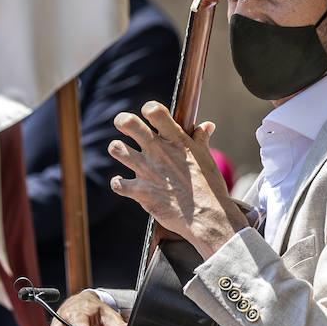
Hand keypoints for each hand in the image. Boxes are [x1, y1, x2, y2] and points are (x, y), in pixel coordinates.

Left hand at [108, 102, 252, 258]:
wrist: (207, 217)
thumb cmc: (209, 187)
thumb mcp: (206, 158)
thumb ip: (201, 139)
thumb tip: (206, 125)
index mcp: (176, 140)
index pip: (155, 111)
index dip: (149, 108)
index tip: (148, 114)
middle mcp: (158, 151)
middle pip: (128, 123)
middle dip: (122, 121)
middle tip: (124, 125)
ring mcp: (147, 170)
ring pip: (117, 149)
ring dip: (118, 149)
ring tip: (122, 151)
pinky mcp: (141, 191)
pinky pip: (118, 183)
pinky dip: (119, 183)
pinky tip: (124, 183)